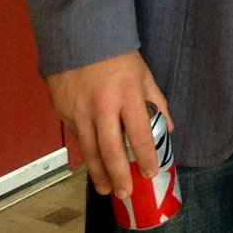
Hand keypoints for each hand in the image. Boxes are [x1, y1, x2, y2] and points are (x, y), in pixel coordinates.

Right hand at [45, 50, 169, 195]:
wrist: (80, 38)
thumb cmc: (118, 57)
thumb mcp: (144, 75)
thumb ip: (156, 102)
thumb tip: (168, 128)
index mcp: (127, 96)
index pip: (139, 134)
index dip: (145, 157)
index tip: (149, 172)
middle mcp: (102, 108)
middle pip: (110, 150)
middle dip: (118, 175)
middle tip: (124, 193)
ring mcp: (80, 112)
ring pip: (90, 150)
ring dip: (98, 173)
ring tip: (106, 189)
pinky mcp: (64, 113)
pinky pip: (78, 138)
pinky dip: (86, 155)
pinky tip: (92, 166)